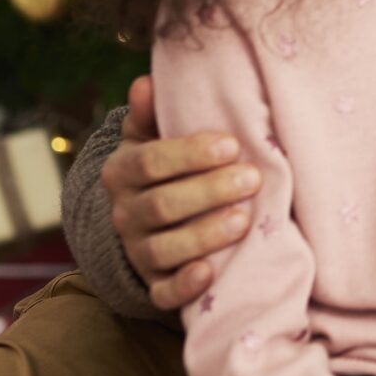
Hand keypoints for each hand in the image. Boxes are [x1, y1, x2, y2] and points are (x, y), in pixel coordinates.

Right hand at [103, 75, 262, 311]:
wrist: (150, 219)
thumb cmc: (166, 166)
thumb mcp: (153, 136)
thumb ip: (151, 113)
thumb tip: (146, 83)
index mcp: (122, 171)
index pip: (150, 162)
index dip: (190, 154)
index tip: (232, 144)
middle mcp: (124, 213)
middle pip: (161, 205)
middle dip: (209, 191)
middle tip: (253, 178)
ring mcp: (137, 251)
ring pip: (163, 249)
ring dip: (204, 236)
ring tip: (243, 221)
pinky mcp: (154, 283)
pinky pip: (162, 293)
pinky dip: (184, 287)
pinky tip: (209, 274)